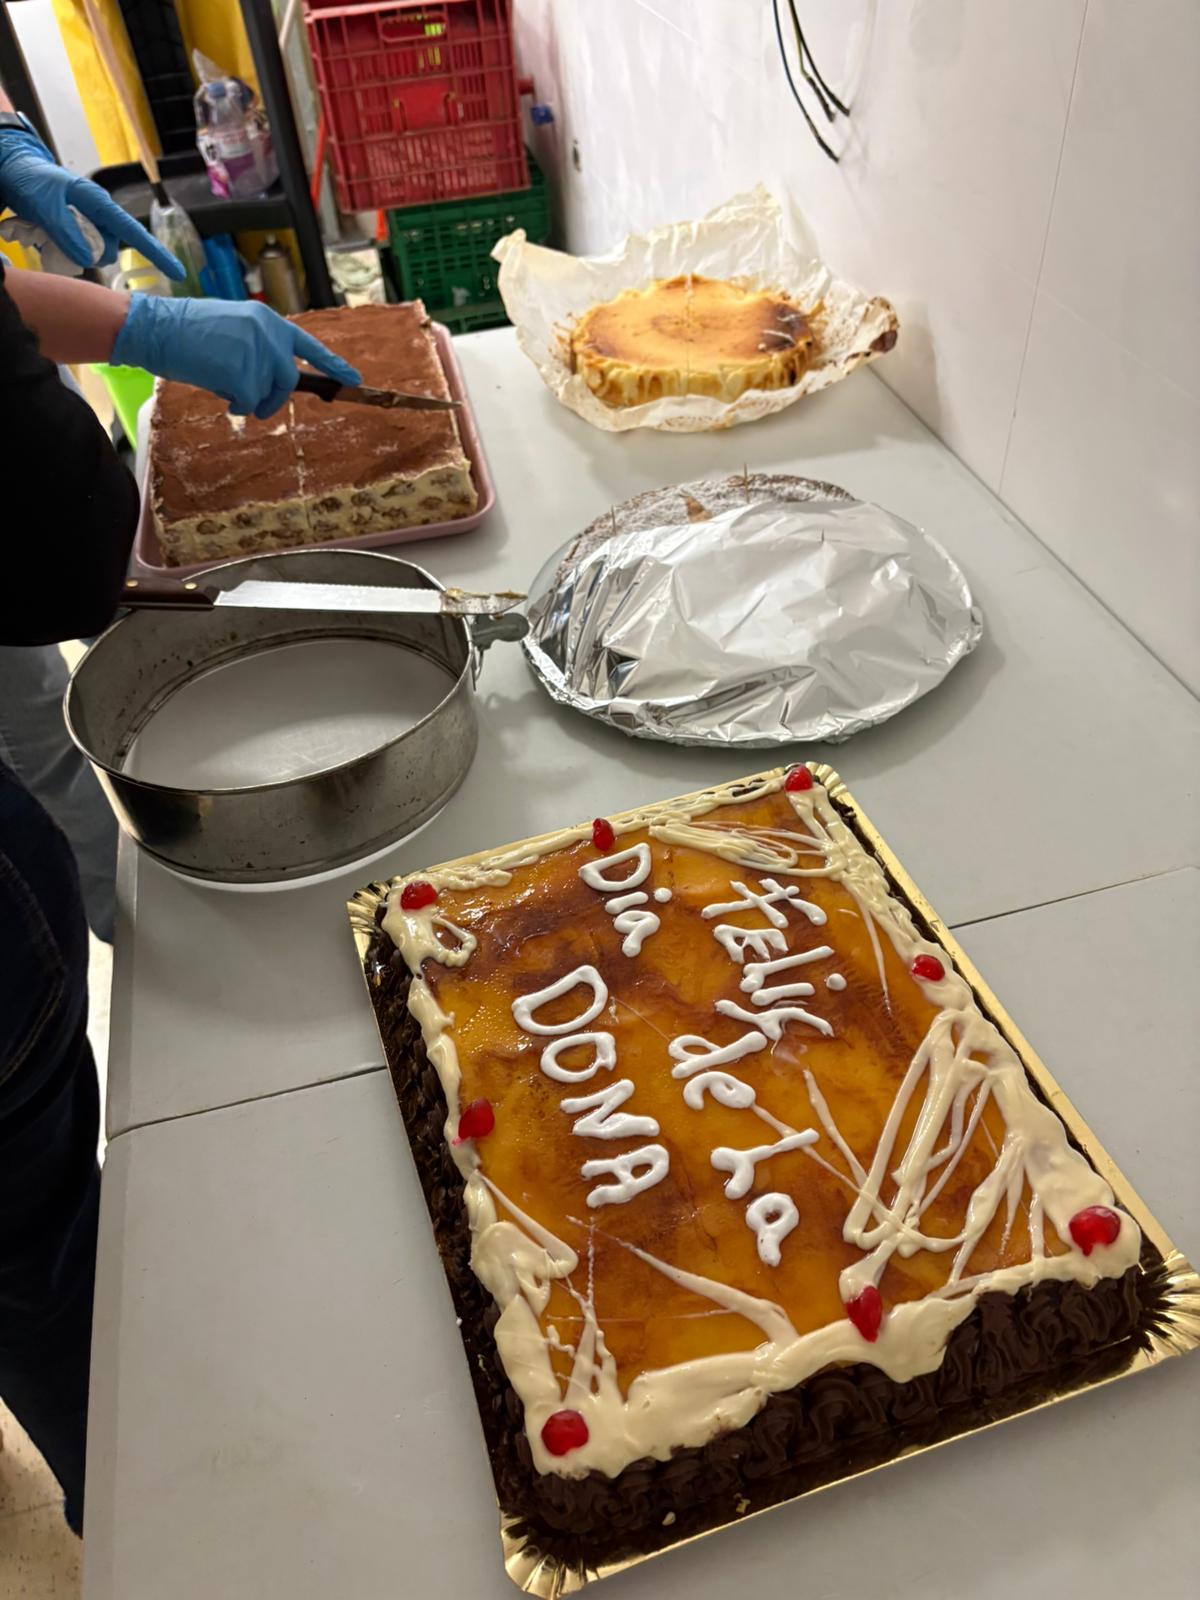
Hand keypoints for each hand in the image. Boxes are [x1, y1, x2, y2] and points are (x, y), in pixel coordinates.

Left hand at [0, 125, 184, 279]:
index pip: (134, 232)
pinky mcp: (75, 226)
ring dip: (74, 252)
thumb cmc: (28, 178)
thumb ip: (66, 232)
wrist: (11, 166)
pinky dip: (66, 249)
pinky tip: (48, 236)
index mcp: (98, 203)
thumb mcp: (44, 205)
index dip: (157, 254)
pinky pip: (79, 248)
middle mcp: (97, 213)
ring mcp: (87, 220)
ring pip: (92, 251)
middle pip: (109, 250)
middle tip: (57, 241)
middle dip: (90, 254)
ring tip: (47, 233)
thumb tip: (87, 259)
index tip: (178, 273)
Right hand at [111, 294, 362, 418]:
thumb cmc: (188, 332)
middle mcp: (268, 333)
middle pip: (289, 379)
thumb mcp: (233, 330)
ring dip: (249, 400)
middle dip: (275, 397)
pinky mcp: (242, 373)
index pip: (309, 345)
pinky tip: (219, 391)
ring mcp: (257, 353)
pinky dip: (236, 405)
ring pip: (268, 393)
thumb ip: (259, 348)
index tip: (353, 379)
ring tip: (223, 385)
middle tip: (257, 405)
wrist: (156, 327)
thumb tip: (275, 380)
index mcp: (267, 320)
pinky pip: (249, 403)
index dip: (333, 365)